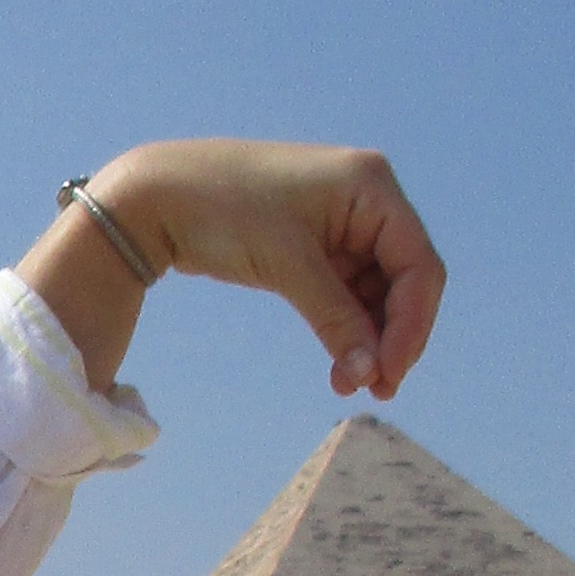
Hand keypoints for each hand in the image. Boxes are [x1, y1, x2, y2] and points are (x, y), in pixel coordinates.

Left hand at [30, 141, 446, 400]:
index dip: (412, 325)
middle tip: (376, 389)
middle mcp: (367, 199)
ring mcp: (343, 222)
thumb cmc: (224, 212)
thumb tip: (372, 373)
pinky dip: (346, 328)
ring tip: (348, 383)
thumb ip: (337, 319)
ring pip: (378, 293)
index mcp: (372, 186)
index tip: (389, 374)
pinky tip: (338, 366)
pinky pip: (348, 293)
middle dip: (392, 337)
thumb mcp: (288, 266)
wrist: (156, 195)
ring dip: (368, 340)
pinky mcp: (318, 244)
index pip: (418, 265)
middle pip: (405, 281)